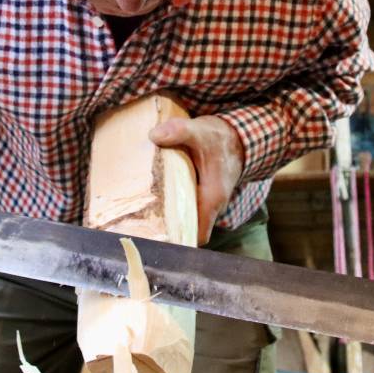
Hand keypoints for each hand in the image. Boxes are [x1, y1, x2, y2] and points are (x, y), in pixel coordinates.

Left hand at [149, 115, 243, 245]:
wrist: (236, 138)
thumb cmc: (219, 138)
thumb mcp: (200, 132)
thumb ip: (180, 132)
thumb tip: (154, 135)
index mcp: (212, 199)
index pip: (198, 235)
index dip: (179, 240)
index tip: (155, 239)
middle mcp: (210, 207)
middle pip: (187, 231)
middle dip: (166, 231)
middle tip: (138, 227)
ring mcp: (205, 204)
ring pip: (185, 220)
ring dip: (167, 219)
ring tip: (139, 215)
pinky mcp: (199, 197)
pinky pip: (184, 209)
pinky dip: (170, 207)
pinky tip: (151, 199)